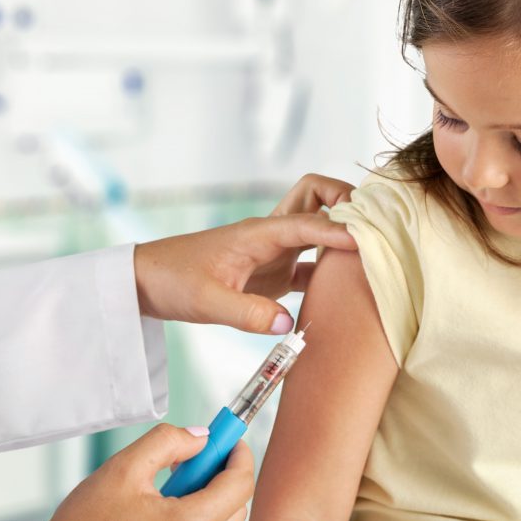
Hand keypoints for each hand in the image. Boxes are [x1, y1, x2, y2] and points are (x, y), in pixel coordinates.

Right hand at [52, 424, 252, 520]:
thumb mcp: (122, 470)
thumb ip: (167, 443)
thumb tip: (200, 437)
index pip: (238, 485)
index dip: (238, 455)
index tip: (231, 440)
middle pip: (235, 505)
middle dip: (221, 475)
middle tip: (196, 459)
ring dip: (210, 497)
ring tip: (172, 487)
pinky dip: (198, 515)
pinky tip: (168, 508)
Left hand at [133, 173, 356, 333]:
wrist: (148, 282)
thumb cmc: (173, 280)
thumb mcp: (207, 301)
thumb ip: (248, 313)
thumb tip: (288, 324)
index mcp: (259, 232)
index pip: (309, 221)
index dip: (339, 230)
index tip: (366, 241)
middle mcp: (272, 235)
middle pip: (318, 195)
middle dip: (346, 200)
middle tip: (373, 224)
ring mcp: (274, 252)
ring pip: (318, 226)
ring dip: (343, 230)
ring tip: (373, 249)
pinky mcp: (273, 272)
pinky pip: (312, 262)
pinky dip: (332, 267)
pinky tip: (348, 287)